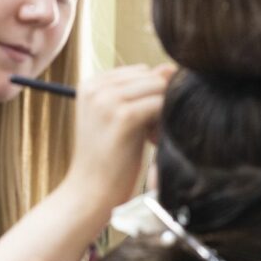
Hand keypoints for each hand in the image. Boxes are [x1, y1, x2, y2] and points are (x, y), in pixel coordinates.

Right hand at [67, 63, 176, 210]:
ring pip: (158, 88)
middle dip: (158, 101)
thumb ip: (141, 92)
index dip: (150, 95)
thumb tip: (169, 67)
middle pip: (151, 77)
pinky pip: (159, 105)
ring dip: (163, 111)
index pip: (141, 71)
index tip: (144, 123)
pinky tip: (153, 141)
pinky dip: (164, 122)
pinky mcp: (122, 117)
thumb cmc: (109, 159)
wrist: (91, 193)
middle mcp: (96, 87)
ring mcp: (107, 101)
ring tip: (151, 137)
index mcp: (92, 83)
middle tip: (151, 133)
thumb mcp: (122, 117)